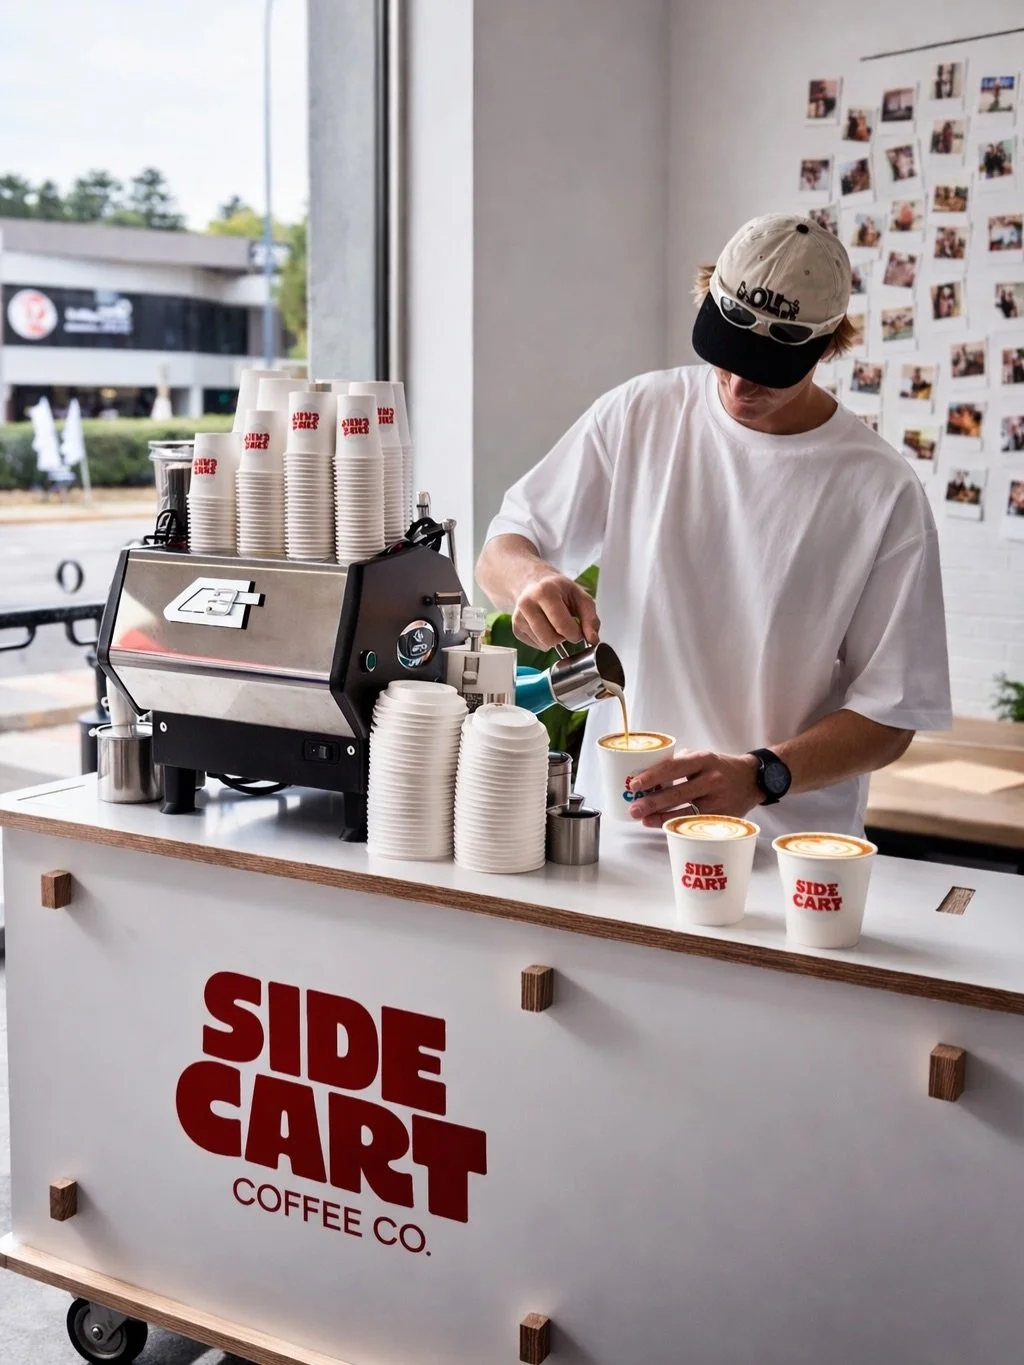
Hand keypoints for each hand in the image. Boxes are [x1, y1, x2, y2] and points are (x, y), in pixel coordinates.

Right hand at [511, 570, 600, 650]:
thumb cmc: (559, 590)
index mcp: (545, 592)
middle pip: (551, 639)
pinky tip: (545, 626)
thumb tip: (593, 640)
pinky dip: (545, 641)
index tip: (579, 630)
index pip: (563, 626)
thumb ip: (591, 619)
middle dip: (564, 639)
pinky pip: (536, 646)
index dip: (576, 634)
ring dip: (555, 640)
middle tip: (567, 628)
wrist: (534, 583)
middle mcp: (527, 604)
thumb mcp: (581, 597)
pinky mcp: (515, 628)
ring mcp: (518, 617)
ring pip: (543, 645)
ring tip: (555, 624)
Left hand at [626, 750, 761, 828]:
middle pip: (676, 794)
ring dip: (661, 818)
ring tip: (643, 820)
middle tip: (633, 809)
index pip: (672, 768)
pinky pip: (695, 823)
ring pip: (685, 812)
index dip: (652, 777)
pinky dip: (677, 825)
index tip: (635, 785)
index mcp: (704, 760)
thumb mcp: (703, 757)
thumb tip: (649, 772)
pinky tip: (664, 826)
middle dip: (651, 803)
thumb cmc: (721, 767)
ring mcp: (718, 800)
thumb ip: (680, 762)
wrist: (753, 779)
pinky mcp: (722, 817)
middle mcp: (711, 779)